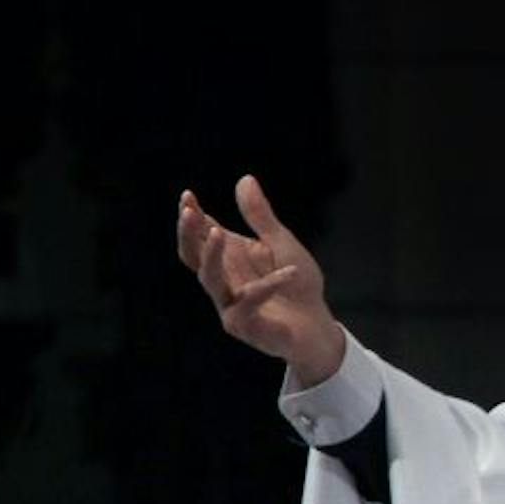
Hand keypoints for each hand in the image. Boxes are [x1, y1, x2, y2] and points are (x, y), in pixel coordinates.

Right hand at [176, 174, 343, 384]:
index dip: (191, 217)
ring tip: (218, 232)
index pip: (200, 236)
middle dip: (188, 233)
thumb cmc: (298, 285)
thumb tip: (244, 178)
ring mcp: (229, 304)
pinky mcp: (244, 325)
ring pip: (209, 279)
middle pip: (192, 257)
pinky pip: (251, 301)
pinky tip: (290, 271)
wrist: (317, 325)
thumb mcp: (281, 243)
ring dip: (212, 255)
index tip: (188, 196)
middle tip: (189, 211)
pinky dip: (270, 284)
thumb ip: (261, 216)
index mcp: (228, 259)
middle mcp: (222, 281)